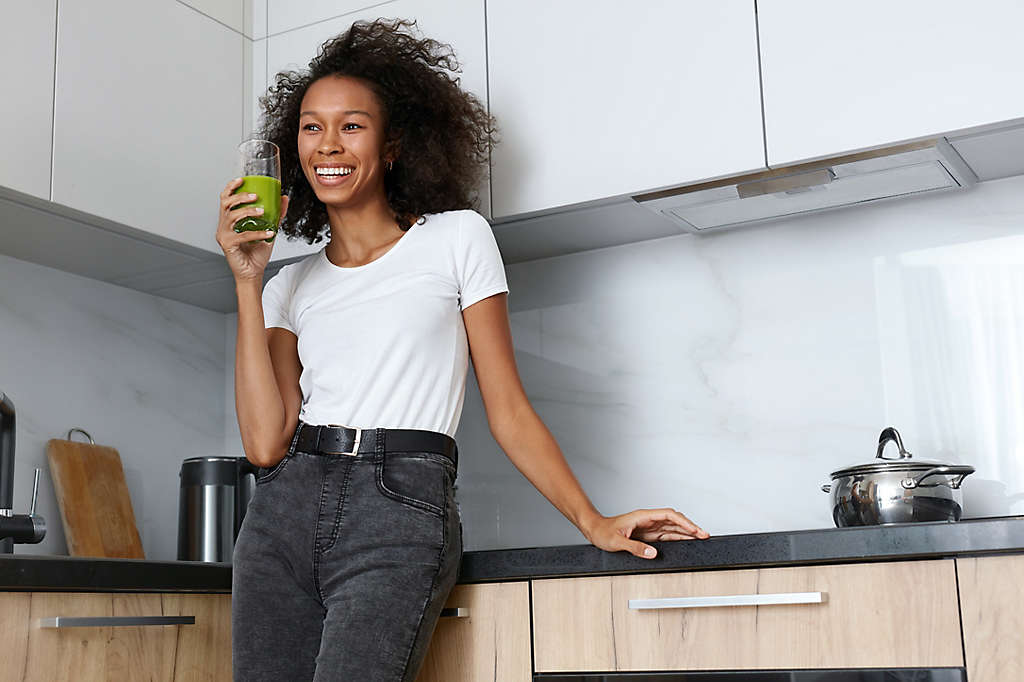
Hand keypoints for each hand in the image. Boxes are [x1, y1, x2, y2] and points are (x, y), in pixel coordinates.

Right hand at [215, 177, 289, 282]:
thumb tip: (283, 198)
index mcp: (230, 219)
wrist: (253, 273)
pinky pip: (242, 235)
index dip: (231, 187)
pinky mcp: (228, 244)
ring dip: (247, 211)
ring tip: (262, 212)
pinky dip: (257, 233)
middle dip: (240, 197)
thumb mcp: (269, 229)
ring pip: (231, 216)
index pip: (225, 199)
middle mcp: (224, 225)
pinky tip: (269, 233)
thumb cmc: (257, 253)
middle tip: (255, 196)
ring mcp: (224, 235)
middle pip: (226, 204)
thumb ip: (275, 214)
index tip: (242, 179)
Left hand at [583, 508, 709, 558]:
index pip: (669, 515)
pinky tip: (686, 542)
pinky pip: (666, 535)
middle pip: (674, 520)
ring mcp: (649, 527)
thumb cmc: (603, 532)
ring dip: (686, 532)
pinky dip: (678, 538)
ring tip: (700, 538)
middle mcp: (648, 520)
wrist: (594, 530)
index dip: (683, 522)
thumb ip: (635, 547)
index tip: (694, 529)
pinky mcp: (647, 535)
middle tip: (704, 535)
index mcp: (643, 516)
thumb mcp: (617, 541)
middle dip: (690, 527)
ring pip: (672, 528)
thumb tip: (652, 553)